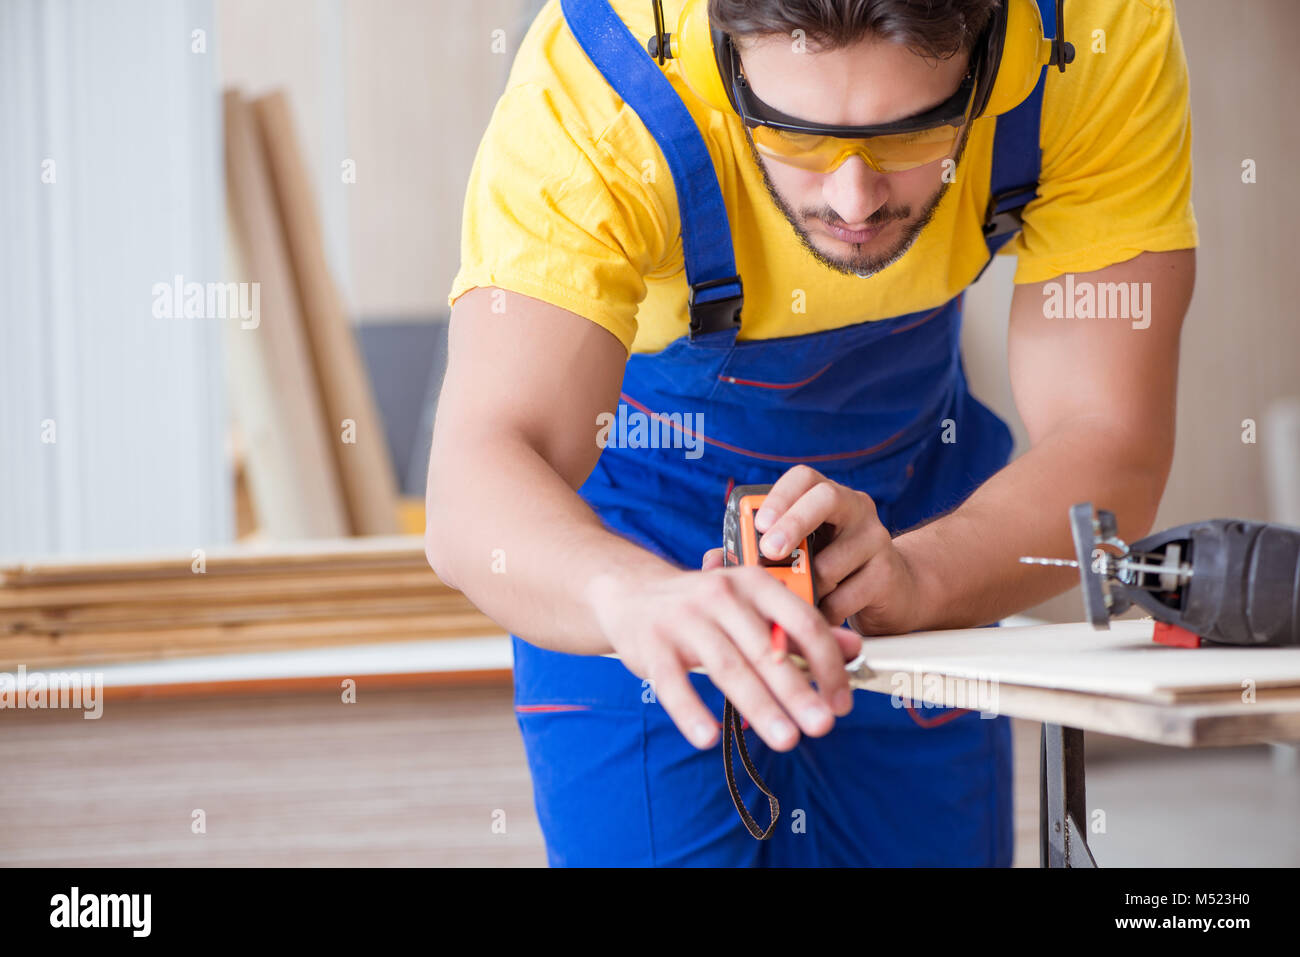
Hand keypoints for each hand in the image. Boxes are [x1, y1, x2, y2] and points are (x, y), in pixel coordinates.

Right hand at [585, 565, 861, 751]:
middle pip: (766, 649)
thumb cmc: (703, 606)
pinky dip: (690, 712)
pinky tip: (708, 738)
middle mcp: (721, 595)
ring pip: (727, 667)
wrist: (632, 592)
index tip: (841, 701)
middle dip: (798, 691)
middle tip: (822, 726)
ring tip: (786, 739)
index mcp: (753, 583)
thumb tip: (854, 649)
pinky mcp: (652, 645)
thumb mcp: (754, 607)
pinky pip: (672, 682)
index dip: (827, 663)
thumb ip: (800, 629)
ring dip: (759, 706)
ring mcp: (684, 619)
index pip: (801, 621)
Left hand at [703, 466, 927, 636]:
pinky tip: (821, 613)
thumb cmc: (829, 568)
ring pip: (833, 561)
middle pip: (826, 499)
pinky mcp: (887, 573)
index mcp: (825, 497)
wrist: (890, 592)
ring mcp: (876, 537)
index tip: (758, 524)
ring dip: (807, 586)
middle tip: (770, 551)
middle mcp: (854, 508)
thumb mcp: (795, 556)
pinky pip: (847, 595)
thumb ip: (752, 555)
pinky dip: (826, 610)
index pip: (804, 478)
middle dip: (793, 524)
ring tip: (796, 598)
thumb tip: (710, 563)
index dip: (779, 496)